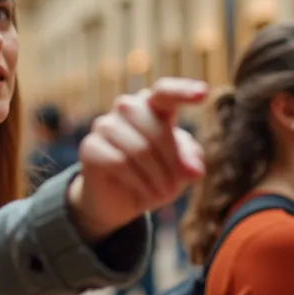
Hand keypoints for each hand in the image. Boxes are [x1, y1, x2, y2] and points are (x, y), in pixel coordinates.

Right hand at [68, 78, 207, 243]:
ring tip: (161, 193)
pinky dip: (138, 182)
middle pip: (155, 127)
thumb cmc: (153, 177)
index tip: (203, 93)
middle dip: (170, 160)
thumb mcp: (180, 171)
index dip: (182, 91)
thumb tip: (193, 169)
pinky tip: (143, 193)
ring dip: (156, 175)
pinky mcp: (90, 147)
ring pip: (139, 148)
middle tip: (175, 186)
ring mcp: (105, 125)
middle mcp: (126, 109)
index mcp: (152, 106)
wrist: (119, 203)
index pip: (165, 92)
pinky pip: (119, 162)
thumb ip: (190, 161)